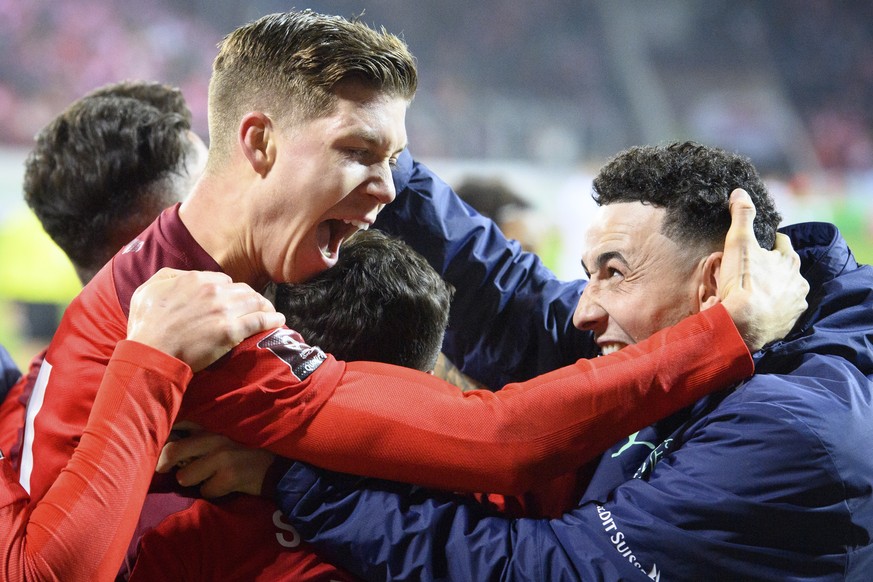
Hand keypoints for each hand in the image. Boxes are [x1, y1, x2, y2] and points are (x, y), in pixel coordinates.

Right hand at [127, 268, 285, 371]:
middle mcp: (213, 291)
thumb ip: (169, 276)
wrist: (151, 352)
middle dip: (251, 297)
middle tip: (257, 306)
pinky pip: (260, 320)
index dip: (230, 290)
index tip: (233, 299)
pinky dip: (272, 319)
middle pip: (243, 290)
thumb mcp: (148, 289)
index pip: (223, 280)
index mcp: (195, 279)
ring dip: (265, 306)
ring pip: (255, 302)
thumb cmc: (145, 325)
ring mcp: (224, 311)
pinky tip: (279, 320)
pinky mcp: (231, 331)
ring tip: (271, 312)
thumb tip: (186, 275)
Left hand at [156, 425, 274, 497]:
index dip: (162, 436)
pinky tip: (225, 485)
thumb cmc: (248, 449)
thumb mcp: (225, 434)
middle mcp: (215, 436)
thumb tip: (166, 446)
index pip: (177, 423)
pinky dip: (212, 492)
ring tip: (208, 477)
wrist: (279, 466)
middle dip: (165, 464)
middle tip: (165, 468)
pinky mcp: (230, 476)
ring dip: (194, 481)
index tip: (154, 443)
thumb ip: (200, 436)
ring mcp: (222, 456)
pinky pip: (205, 491)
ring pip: (185, 476)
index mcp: (212, 424)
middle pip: (171, 451)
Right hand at [719, 189, 808, 351]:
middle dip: (770, 267)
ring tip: (751, 292)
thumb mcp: (739, 242)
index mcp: (789, 260)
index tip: (756, 244)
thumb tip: (740, 192)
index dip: (768, 241)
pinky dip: (770, 310)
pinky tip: (755, 310)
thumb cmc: (744, 282)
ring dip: (772, 290)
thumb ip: (742, 216)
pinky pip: (780, 313)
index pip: (782, 243)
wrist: (744, 325)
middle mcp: (798, 282)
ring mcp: (794, 305)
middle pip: (785, 268)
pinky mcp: (787, 324)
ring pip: (784, 291)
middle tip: (750, 269)